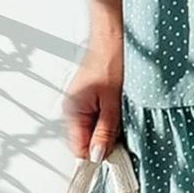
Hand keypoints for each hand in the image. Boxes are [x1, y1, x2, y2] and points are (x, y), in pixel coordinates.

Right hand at [62, 37, 123, 161]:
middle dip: (104, 138)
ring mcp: (80, 102)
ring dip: (108, 126)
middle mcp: (72, 108)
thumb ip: (105, 130)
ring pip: (93, 128)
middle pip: (86, 140)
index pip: (79, 149)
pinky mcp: (89, 96)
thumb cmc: (112, 61)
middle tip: (121, 126)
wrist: (114, 36)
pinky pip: (97, 116)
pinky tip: (118, 105)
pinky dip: (108, 115)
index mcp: (73, 111)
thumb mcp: (113, 101)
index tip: (115, 151)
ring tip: (120, 110)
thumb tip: (98, 155)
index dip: (97, 152)